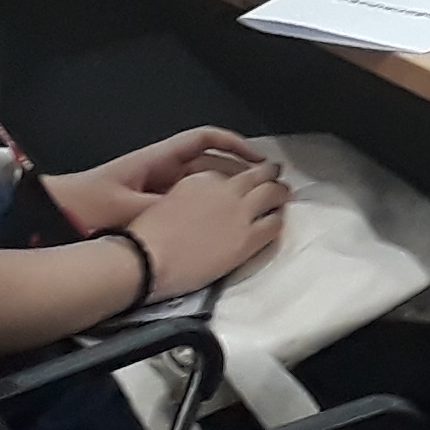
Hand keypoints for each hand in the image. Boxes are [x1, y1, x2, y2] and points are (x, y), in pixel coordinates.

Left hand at [49, 128, 266, 232]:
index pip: (205, 140)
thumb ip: (165, 209)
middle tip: (266, 185)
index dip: (235, 145)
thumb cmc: (85, 205)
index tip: (258, 159)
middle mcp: (160, 170)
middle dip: (237, 170)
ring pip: (199, 184)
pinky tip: (217, 225)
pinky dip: (204, 208)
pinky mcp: (148, 209)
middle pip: (208, 162)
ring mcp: (155, 190)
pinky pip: (185, 203)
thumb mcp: (128, 208)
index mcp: (157, 159)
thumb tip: (199, 213)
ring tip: (250, 206)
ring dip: (224, 191)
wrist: (51, 216)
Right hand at [124, 157, 290, 297]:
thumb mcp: (164, 203)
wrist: (146, 259)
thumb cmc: (145, 238)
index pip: (230, 170)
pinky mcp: (249, 238)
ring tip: (285, 194)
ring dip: (281, 193)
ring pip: (273, 193)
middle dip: (269, 174)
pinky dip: (279, 221)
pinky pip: (274, 224)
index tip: (244, 177)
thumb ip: (188, 198)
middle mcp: (225, 190)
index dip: (241, 174)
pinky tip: (278, 222)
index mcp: (201, 179)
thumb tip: (196, 207)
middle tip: (275, 175)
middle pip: (257, 175)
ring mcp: (240, 212)